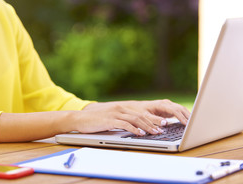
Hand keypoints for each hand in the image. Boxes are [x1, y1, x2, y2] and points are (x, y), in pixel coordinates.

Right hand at [73, 100, 189, 135]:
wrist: (79, 119)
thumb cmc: (95, 121)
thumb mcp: (110, 119)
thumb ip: (121, 121)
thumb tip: (134, 129)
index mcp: (121, 108)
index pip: (140, 113)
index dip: (152, 119)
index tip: (161, 124)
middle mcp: (120, 109)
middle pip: (140, 115)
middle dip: (153, 123)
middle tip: (162, 129)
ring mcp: (115, 114)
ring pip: (135, 119)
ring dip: (147, 127)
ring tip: (155, 132)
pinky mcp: (109, 120)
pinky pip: (125, 124)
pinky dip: (134, 129)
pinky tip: (140, 134)